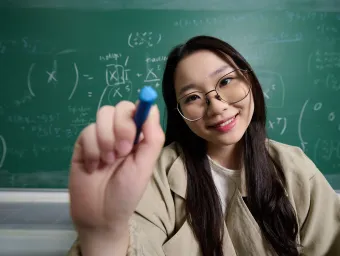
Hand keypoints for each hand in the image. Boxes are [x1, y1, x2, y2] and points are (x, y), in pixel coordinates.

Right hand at [69, 101, 164, 233]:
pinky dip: (92, 150)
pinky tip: (94, 167)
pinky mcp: (83, 143)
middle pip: (119, 107)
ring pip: (102, 115)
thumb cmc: (127, 192)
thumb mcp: (145, 166)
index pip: (138, 109)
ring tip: (108, 162)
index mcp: (138, 136)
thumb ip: (152, 137)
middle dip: (121, 128)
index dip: (138, 111)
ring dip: (106, 139)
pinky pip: (86, 131)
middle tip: (123, 152)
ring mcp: (101, 136)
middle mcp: (120, 133)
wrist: (99, 214)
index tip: (136, 128)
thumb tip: (151, 108)